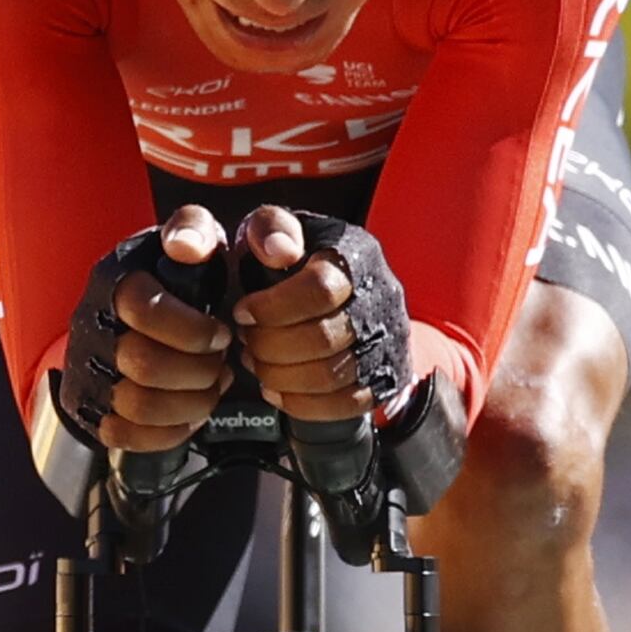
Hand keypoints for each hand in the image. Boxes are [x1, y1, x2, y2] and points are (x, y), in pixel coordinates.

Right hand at [78, 204, 237, 454]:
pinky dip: (167, 432)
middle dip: (198, 372)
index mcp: (115, 282)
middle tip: (219, 366)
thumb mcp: (187, 241)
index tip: (221, 334)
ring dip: (189, 403)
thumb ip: (193, 230)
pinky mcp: (91, 408)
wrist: (127, 314)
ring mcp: (88, 370)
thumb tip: (184, 246)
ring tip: (210, 389)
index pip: (143, 310)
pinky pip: (122, 435)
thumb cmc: (172, 279)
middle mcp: (93, 326)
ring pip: (137, 405)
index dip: (193, 331)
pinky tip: (189, 414)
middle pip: (144, 364)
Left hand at [229, 205, 377, 423]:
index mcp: (356, 256)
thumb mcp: (282, 231)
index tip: (242, 312)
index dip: (272, 307)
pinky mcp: (384, 377)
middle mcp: (381, 299)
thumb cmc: (301, 262)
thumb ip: (272, 227)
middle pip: (323, 338)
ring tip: (256, 362)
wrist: (349, 294)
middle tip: (246, 341)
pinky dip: (302, 403)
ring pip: (331, 375)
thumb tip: (279, 250)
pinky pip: (345, 404)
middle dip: (270, 345)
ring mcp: (387, 341)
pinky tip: (276, 389)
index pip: (320, 289)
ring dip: (280, 375)